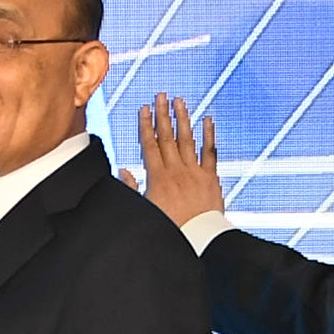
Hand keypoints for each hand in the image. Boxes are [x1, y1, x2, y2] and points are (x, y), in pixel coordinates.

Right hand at [128, 93, 226, 227]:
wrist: (198, 238)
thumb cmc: (171, 228)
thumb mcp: (146, 209)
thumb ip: (133, 188)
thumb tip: (123, 171)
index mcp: (158, 177)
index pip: (150, 144)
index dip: (146, 125)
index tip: (144, 108)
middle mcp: (177, 170)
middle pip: (167, 137)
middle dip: (163, 115)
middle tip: (161, 95)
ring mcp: (195, 172)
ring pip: (188, 139)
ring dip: (183, 119)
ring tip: (180, 101)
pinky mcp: (210, 177)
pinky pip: (210, 152)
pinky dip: (209, 135)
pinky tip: (207, 119)